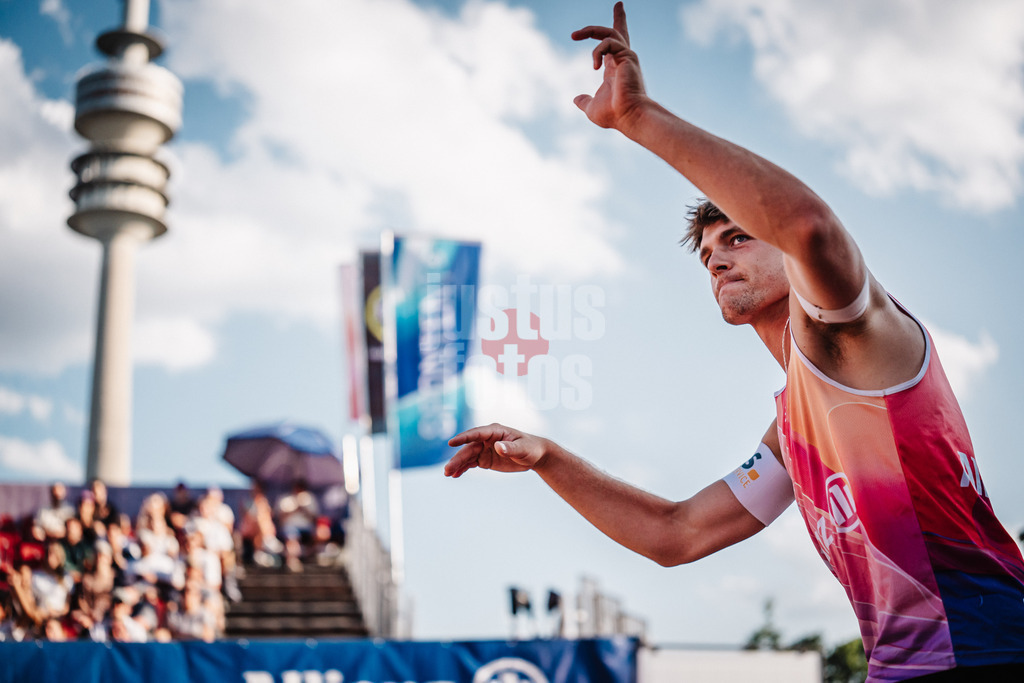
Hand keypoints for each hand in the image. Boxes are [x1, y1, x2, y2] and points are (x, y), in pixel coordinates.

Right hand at [445, 423, 549, 477]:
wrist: (534, 455)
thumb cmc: (530, 448)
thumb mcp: (523, 449)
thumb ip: (510, 448)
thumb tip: (497, 447)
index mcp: (495, 431)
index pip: (476, 434)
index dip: (463, 438)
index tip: (451, 442)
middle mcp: (486, 439)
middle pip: (468, 448)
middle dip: (457, 458)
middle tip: (447, 470)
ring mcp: (484, 449)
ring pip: (467, 456)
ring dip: (457, 464)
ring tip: (448, 474)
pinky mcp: (484, 459)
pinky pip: (471, 463)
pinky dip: (463, 469)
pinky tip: (455, 475)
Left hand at [571, 2, 648, 129]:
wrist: (628, 116)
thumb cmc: (614, 115)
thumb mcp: (592, 108)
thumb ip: (585, 102)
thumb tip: (576, 99)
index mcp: (614, 68)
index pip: (612, 44)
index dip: (615, 25)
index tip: (618, 7)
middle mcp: (621, 60)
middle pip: (616, 31)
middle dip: (602, 23)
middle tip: (576, 32)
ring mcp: (626, 57)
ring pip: (609, 32)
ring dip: (590, 30)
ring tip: (574, 35)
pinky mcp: (627, 56)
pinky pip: (608, 43)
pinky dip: (598, 51)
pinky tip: (595, 66)